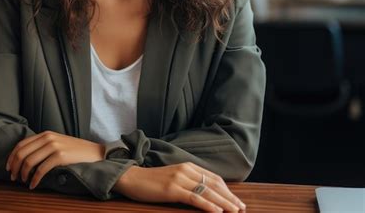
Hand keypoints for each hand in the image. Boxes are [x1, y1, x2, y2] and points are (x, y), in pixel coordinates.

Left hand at [6, 131, 103, 188]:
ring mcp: (54, 146)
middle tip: (14, 177)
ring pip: (29, 161)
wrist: (93, 152)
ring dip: (23, 174)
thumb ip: (43, 146)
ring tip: (24, 182)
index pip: (22, 144)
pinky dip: (34, 179)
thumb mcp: (57, 143)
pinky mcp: (60, 156)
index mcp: (46, 134)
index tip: (9, 167)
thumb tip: (25, 158)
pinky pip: (41, 170)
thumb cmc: (75, 150)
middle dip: (15, 167)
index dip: (12, 157)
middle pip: (22, 153)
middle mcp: (48, 138)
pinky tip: (33, 185)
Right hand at [113, 163, 245, 211]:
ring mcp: (179, 178)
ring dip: (224, 202)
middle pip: (213, 184)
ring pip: (207, 191)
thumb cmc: (152, 181)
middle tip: (242, 208)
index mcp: (188, 166)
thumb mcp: (173, 177)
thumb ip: (188, 181)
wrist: (132, 177)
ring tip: (235, 211)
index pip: (213, 178)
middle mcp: (186, 169)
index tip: (237, 201)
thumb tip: (204, 193)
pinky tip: (217, 212)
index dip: (227, 190)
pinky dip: (208, 205)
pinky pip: (194, 198)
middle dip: (230, 197)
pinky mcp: (173, 189)